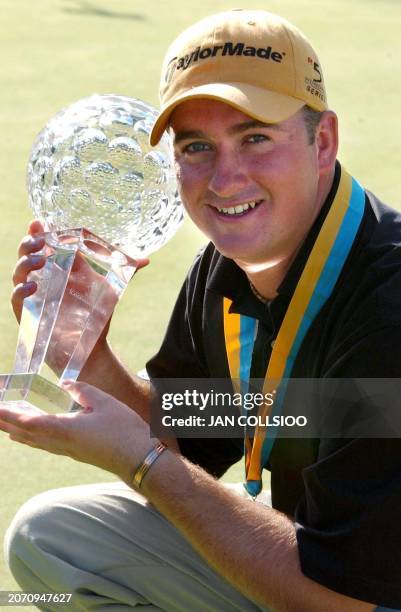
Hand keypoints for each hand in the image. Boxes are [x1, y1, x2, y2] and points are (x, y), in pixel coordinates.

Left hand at [0, 381, 155, 483]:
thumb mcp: (104, 402)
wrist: (138, 459)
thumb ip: (82, 390)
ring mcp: (67, 451)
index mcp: (65, 429)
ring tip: (3, 424)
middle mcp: (61, 443)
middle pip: (25, 433)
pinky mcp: (75, 453)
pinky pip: (43, 445)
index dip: (8, 414)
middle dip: (6, 423)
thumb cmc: (123, 430)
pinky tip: (28, 436)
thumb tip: (65, 383)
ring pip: (33, 441)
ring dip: (15, 431)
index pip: (28, 421)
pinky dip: (29, 437)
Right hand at [11, 220, 148, 375]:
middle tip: (39, 239)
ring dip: (25, 262)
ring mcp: (34, 295)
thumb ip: (125, 271)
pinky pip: (16, 298)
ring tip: (39, 260)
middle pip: (27, 253)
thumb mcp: (110, 289)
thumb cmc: (96, 315)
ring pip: (18, 272)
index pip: (45, 243)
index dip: (40, 231)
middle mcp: (44, 278)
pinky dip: (21, 290)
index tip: (42, 222)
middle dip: (30, 242)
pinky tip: (32, 287)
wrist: (91, 347)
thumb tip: (147, 259)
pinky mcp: (28, 313)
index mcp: (60, 267)